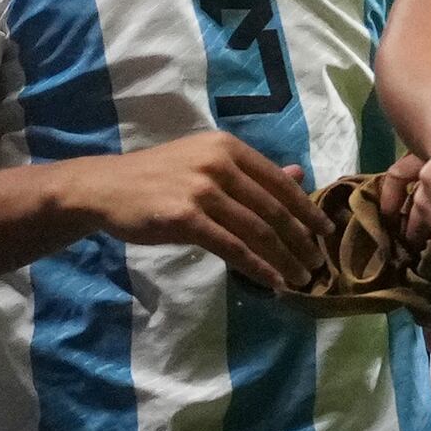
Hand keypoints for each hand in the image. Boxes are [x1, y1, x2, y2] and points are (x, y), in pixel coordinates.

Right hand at [69, 130, 330, 290]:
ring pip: (258, 231)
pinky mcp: (185, 217)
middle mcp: (218, 164)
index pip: (280, 182)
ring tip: (301, 278)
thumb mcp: (205, 163)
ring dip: (285, 258)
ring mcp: (201, 190)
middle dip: (302, 240)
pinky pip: (233, 247)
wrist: (103, 188)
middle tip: (318, 263)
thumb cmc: (157, 177)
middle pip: (274, 209)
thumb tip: (299, 173)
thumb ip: (251, 172)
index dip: (307, 209)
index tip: (326, 231)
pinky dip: (258, 267)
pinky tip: (273, 282)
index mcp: (228, 148)